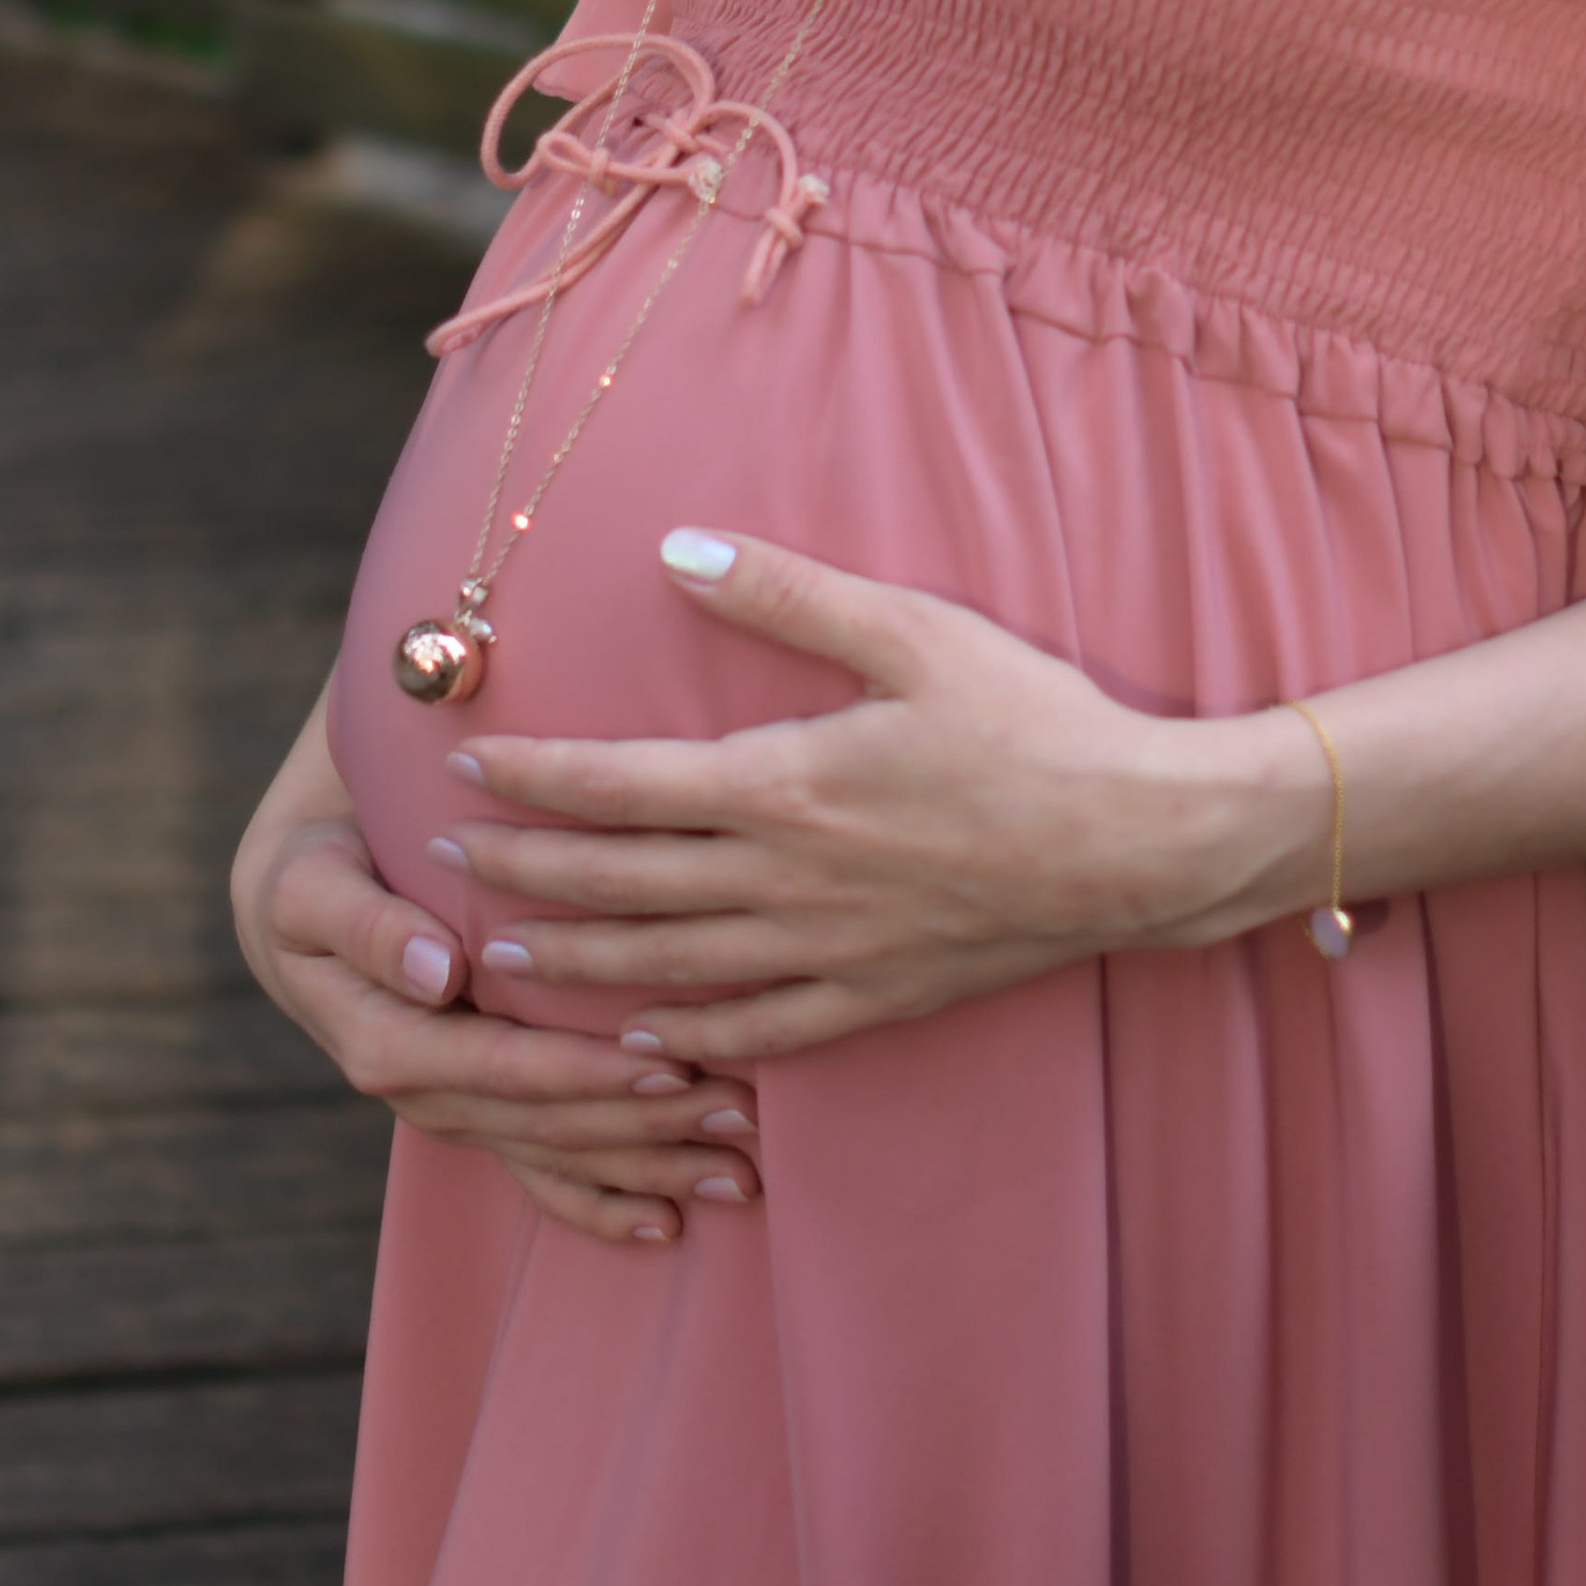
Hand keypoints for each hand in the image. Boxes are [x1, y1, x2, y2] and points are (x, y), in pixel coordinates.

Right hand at [232, 784, 760, 1247]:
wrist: (297, 894)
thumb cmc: (315, 871)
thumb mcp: (310, 885)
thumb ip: (366, 926)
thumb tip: (438, 973)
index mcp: (385, 1039)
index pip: (501, 1067)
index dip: (585, 1072)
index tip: (671, 1063)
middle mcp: (424, 1090)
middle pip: (546, 1123)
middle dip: (645, 1126)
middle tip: (740, 1116)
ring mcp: (453, 1108)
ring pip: (557, 1153)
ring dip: (647, 1166)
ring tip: (738, 1170)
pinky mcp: (474, 1109)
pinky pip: (536, 1171)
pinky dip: (599, 1202)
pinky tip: (666, 1225)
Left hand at [434, 528, 1317, 1065]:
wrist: (1142, 839)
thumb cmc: (1034, 721)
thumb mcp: (912, 631)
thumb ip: (785, 592)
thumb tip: (674, 548)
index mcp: (788, 785)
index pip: (625, 785)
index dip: (538, 777)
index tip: (469, 765)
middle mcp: (790, 880)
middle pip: (624, 885)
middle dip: (524, 874)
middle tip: (443, 863)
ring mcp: (832, 950)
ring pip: (671, 967)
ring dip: (578, 963)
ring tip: (500, 957)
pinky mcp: (878, 995)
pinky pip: (759, 1029)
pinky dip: (690, 1035)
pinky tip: (645, 1036)